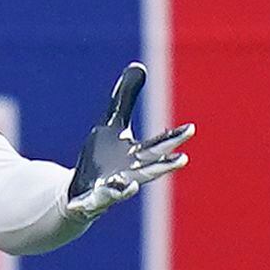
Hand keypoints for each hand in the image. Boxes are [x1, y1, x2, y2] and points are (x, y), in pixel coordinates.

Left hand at [65, 63, 192, 219]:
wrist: (79, 191)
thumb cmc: (103, 157)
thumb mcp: (112, 124)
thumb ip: (125, 99)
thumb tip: (138, 66)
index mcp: (137, 157)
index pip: (158, 145)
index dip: (174, 137)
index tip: (190, 129)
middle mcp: (128, 175)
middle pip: (149, 169)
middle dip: (164, 164)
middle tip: (182, 159)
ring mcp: (110, 190)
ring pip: (121, 190)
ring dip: (126, 188)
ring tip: (131, 186)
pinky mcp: (90, 200)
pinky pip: (94, 202)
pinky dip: (97, 200)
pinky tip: (100, 196)